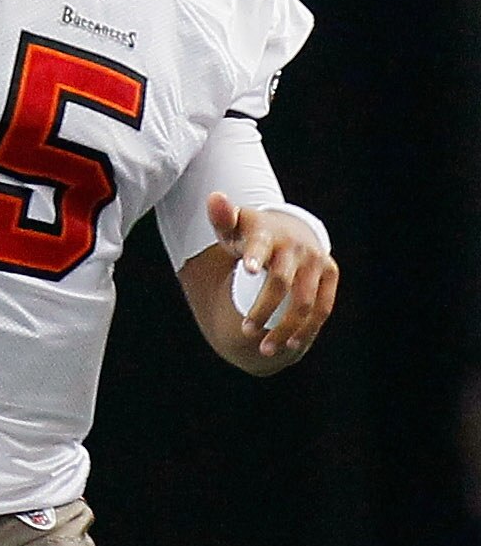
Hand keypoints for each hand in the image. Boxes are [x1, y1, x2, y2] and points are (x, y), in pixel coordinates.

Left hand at [207, 191, 338, 360]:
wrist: (289, 228)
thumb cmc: (251, 234)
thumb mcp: (233, 225)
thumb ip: (221, 217)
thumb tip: (215, 196)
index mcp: (266, 232)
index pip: (259, 245)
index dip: (255, 256)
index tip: (248, 269)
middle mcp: (294, 245)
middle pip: (280, 282)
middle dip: (263, 309)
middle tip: (245, 330)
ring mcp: (315, 259)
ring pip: (304, 302)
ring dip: (286, 328)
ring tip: (265, 349)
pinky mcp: (330, 272)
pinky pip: (322, 307)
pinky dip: (308, 328)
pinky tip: (291, 344)